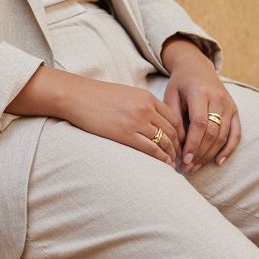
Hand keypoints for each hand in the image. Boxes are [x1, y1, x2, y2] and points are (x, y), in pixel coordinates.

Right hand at [63, 77, 184, 166]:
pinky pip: (151, 149)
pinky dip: (161, 158)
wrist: (77, 96)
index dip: (181, 133)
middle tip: (179, 156)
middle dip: (178, 146)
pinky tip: (164, 164)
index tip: (180, 143)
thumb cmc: (97, 96)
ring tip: (172, 163)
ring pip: (164, 141)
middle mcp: (146, 108)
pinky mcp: (126, 134)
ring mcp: (137, 121)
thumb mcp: (125, 94)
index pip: (173, 118)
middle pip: (172, 131)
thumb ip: (141, 104)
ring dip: (171, 154)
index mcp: (147, 97)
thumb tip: (151, 119)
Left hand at [161, 38, 239, 171]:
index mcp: (200, 93)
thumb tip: (177, 144)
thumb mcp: (171, 95)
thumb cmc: (180, 84)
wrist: (197, 67)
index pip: (199, 123)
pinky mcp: (235, 110)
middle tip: (187, 168)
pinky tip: (218, 161)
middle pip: (212, 132)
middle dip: (199, 153)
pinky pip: (236, 133)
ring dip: (210, 154)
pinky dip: (228, 149)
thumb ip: (174, 118)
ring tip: (196, 166)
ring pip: (223, 135)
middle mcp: (218, 99)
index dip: (192, 144)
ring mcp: (229, 105)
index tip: (184, 159)